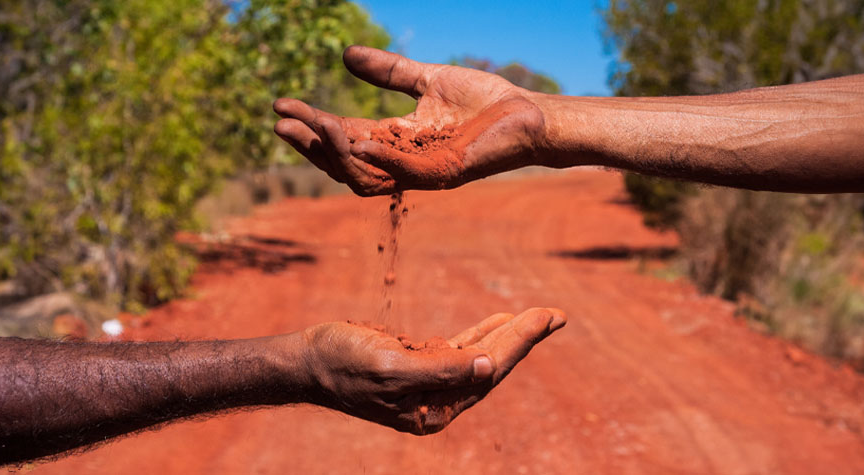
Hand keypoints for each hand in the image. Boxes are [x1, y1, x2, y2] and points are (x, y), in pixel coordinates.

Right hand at [273, 46, 548, 195]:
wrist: (529, 113)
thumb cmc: (484, 101)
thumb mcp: (426, 80)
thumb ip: (388, 72)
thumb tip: (345, 55)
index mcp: (395, 140)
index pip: (342, 137)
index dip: (310, 124)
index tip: (280, 104)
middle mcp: (403, 162)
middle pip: (343, 162)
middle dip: (310, 145)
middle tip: (281, 123)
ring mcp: (422, 172)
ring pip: (365, 175)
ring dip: (337, 153)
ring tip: (315, 124)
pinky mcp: (446, 173)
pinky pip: (405, 174)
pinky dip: (381, 159)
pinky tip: (357, 139)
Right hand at [299, 308, 565, 434]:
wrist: (307, 360)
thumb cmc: (342, 362)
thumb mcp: (391, 366)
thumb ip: (441, 370)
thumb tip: (488, 367)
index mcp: (434, 409)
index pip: (488, 372)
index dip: (519, 342)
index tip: (545, 317)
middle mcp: (437, 401)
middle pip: (491, 366)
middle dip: (523, 338)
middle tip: (556, 314)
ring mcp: (428, 384)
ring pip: (479, 356)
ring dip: (509, 335)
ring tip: (540, 316)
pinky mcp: (418, 366)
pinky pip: (459, 349)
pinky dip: (480, 334)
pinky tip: (499, 321)